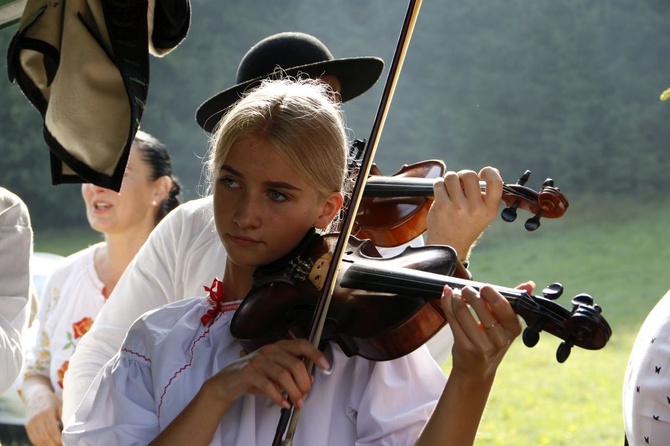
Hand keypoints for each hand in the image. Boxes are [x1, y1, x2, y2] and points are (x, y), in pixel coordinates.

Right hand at [24, 388, 62, 445]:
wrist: (36, 395)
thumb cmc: (51, 401)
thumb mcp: (60, 406)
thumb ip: (63, 418)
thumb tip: (69, 431)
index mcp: (47, 413)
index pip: (53, 431)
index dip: (58, 440)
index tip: (64, 443)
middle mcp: (37, 419)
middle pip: (45, 437)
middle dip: (53, 444)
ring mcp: (31, 423)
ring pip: (38, 440)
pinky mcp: (27, 426)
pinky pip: (33, 438)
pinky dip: (39, 444)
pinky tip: (47, 444)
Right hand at [207, 339, 329, 410]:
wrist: (228, 381)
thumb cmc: (255, 375)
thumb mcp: (276, 373)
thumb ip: (292, 374)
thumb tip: (309, 380)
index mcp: (279, 347)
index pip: (301, 344)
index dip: (315, 353)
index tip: (325, 365)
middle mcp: (269, 350)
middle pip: (295, 364)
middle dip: (303, 383)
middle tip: (305, 396)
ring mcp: (258, 360)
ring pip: (283, 375)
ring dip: (293, 392)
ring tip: (296, 403)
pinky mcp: (248, 372)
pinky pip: (267, 385)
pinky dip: (278, 396)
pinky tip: (283, 403)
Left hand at [426, 166, 502, 259]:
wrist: (449, 246)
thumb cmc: (467, 226)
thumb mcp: (484, 215)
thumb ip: (487, 196)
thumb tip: (490, 171)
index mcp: (489, 209)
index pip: (495, 182)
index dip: (489, 172)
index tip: (482, 173)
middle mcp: (475, 209)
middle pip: (470, 175)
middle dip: (462, 175)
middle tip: (460, 182)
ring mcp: (458, 207)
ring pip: (452, 177)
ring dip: (449, 179)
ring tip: (449, 187)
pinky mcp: (442, 207)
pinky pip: (439, 184)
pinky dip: (439, 185)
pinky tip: (441, 192)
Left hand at [440, 284, 528, 380]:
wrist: (477, 369)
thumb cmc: (492, 341)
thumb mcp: (506, 325)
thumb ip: (513, 303)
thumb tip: (529, 284)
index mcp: (514, 329)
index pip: (502, 305)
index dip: (490, 293)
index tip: (483, 288)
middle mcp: (500, 339)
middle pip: (480, 305)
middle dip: (470, 292)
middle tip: (465, 289)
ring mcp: (482, 345)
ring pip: (463, 312)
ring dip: (455, 298)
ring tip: (455, 294)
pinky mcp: (465, 347)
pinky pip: (452, 320)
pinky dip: (447, 304)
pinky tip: (448, 298)